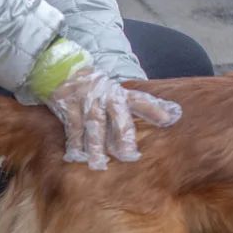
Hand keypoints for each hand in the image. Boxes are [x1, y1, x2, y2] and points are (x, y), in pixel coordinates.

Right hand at [46, 68, 180, 170]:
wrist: (62, 69)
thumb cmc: (93, 87)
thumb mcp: (113, 91)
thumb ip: (132, 105)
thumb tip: (166, 118)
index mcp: (118, 92)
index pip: (140, 100)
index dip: (155, 109)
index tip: (171, 118)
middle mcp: (104, 96)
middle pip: (117, 116)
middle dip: (123, 136)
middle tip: (129, 155)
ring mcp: (86, 101)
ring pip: (94, 126)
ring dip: (96, 146)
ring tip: (100, 164)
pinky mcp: (67, 106)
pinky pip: (72, 128)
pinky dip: (74, 144)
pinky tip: (76, 156)